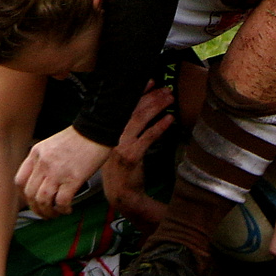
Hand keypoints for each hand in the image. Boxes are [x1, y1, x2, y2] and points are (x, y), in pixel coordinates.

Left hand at [15, 126, 111, 217]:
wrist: (95, 130)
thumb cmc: (77, 138)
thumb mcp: (51, 145)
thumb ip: (42, 161)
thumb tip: (40, 182)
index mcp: (36, 154)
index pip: (20, 181)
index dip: (24, 196)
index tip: (31, 201)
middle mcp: (43, 163)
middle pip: (30, 194)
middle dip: (36, 208)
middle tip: (44, 212)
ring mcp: (57, 171)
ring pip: (43, 201)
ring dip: (48, 212)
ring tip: (56, 213)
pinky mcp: (72, 179)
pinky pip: (61, 202)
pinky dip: (63, 210)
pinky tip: (68, 209)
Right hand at [102, 85, 174, 227]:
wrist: (120, 194)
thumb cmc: (120, 169)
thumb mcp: (116, 146)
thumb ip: (124, 129)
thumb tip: (139, 109)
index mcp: (106, 131)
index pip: (121, 106)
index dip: (136, 92)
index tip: (149, 81)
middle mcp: (111, 135)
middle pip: (132, 109)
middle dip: (150, 96)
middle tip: (165, 88)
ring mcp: (120, 145)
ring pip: (140, 119)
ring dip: (156, 106)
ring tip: (169, 98)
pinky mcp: (131, 156)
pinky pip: (148, 137)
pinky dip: (160, 126)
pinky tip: (170, 120)